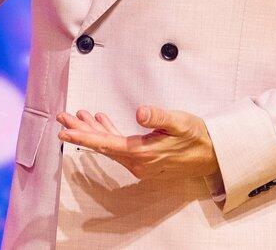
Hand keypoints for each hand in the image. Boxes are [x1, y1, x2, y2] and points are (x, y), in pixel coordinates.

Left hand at [56, 105, 219, 180]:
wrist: (213, 155)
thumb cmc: (197, 136)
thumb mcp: (179, 121)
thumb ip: (158, 117)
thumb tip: (140, 112)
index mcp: (142, 153)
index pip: (105, 144)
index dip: (82, 137)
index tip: (63, 132)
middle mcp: (137, 162)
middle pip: (103, 145)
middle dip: (81, 131)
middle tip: (62, 117)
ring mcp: (140, 163)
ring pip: (110, 146)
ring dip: (93, 131)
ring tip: (78, 116)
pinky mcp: (145, 160)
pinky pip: (120, 147)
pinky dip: (109, 134)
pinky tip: (102, 121)